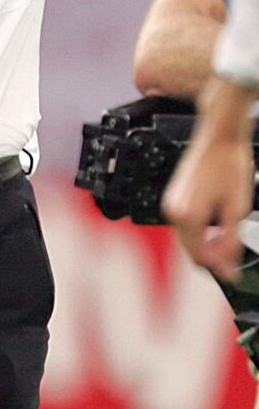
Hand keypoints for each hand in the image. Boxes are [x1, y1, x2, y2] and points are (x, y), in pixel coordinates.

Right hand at [162, 77, 257, 282]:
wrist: (220, 137)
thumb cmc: (229, 165)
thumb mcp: (237, 209)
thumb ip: (230, 242)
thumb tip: (227, 267)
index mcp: (187, 217)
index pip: (200, 258)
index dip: (220, 268)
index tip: (235, 272)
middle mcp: (173, 212)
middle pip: (191, 250)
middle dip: (213, 256)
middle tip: (235, 257)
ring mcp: (171, 203)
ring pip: (188, 238)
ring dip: (207, 243)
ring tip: (229, 237)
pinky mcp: (174, 196)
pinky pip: (185, 224)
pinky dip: (200, 230)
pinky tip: (217, 223)